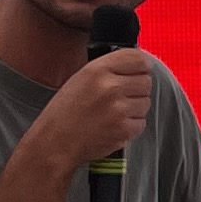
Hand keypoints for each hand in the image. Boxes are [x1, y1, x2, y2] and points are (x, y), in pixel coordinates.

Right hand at [29, 49, 156, 175]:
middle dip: (137, 89)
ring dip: (135, 108)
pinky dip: (131, 126)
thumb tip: (136, 67)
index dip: (141, 66)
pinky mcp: (124, 129)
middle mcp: (111, 87)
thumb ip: (108, 70)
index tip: (138, 72)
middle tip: (122, 97)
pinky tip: (114, 125)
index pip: (138, 58)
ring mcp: (119, 109)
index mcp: (98, 70)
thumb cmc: (63, 113)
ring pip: (145, 102)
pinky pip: (141, 123)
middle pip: (146, 81)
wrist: (55, 143)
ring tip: (114, 113)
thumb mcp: (80, 79)